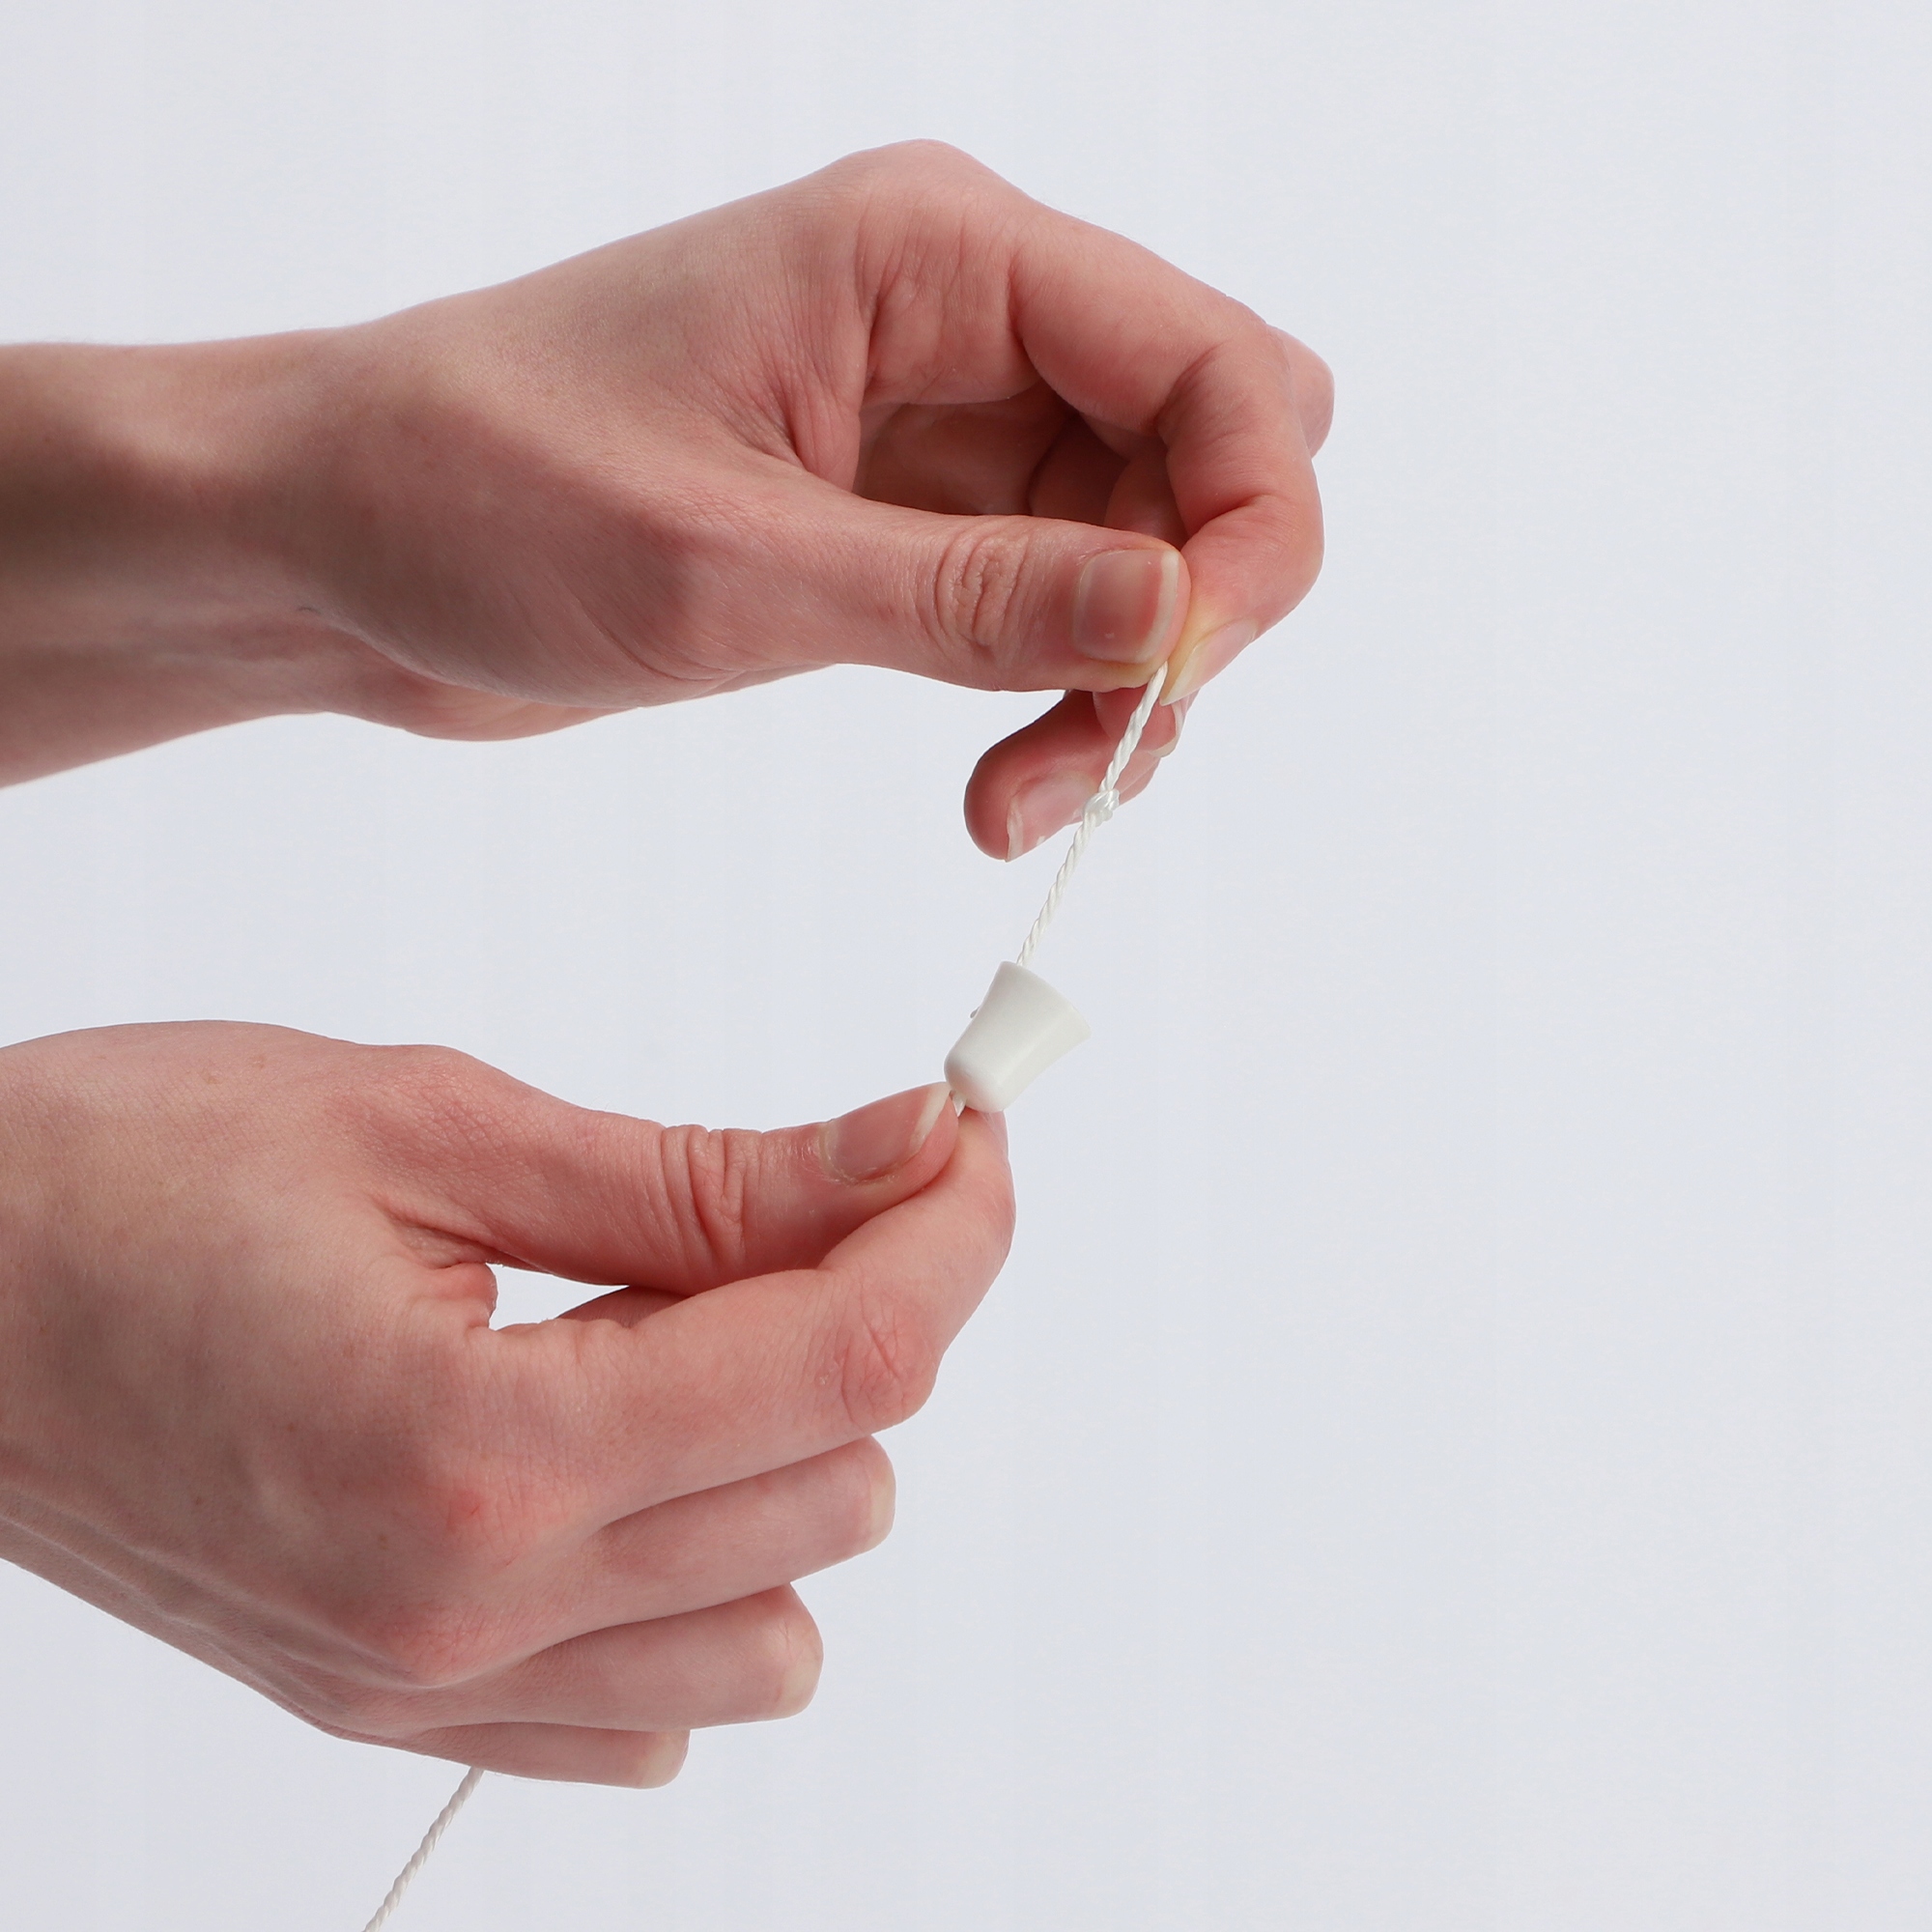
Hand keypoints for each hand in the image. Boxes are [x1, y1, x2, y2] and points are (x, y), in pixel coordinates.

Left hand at [0, 142, 1329, 850]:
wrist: (334, 539)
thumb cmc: (474, 494)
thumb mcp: (730, 567)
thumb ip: (975, 597)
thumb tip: (1182, 618)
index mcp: (934, 253)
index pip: (1219, 364)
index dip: (1249, 531)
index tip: (1175, 683)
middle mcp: (963, 317)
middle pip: (1214, 447)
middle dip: (1197, 609)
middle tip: (1103, 742)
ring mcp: (944, 421)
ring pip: (1147, 546)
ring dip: (1121, 686)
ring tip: (1009, 808)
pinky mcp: (907, 517)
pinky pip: (1057, 600)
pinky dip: (1058, 696)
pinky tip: (992, 785)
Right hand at [0, 1022, 1009, 1783]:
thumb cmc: (122, 1174)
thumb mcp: (432, 1122)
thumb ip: (702, 1174)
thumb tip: (904, 1148)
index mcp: (481, 1447)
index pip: (847, 1363)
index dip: (954, 1231)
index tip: (970, 1135)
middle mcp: (471, 1611)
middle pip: (840, 1487)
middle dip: (863, 1315)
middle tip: (793, 1194)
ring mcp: (434, 1686)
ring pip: (776, 1628)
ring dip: (781, 1461)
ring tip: (668, 1330)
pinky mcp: (398, 1705)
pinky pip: (649, 1715)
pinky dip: (689, 1585)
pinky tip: (607, 1457)